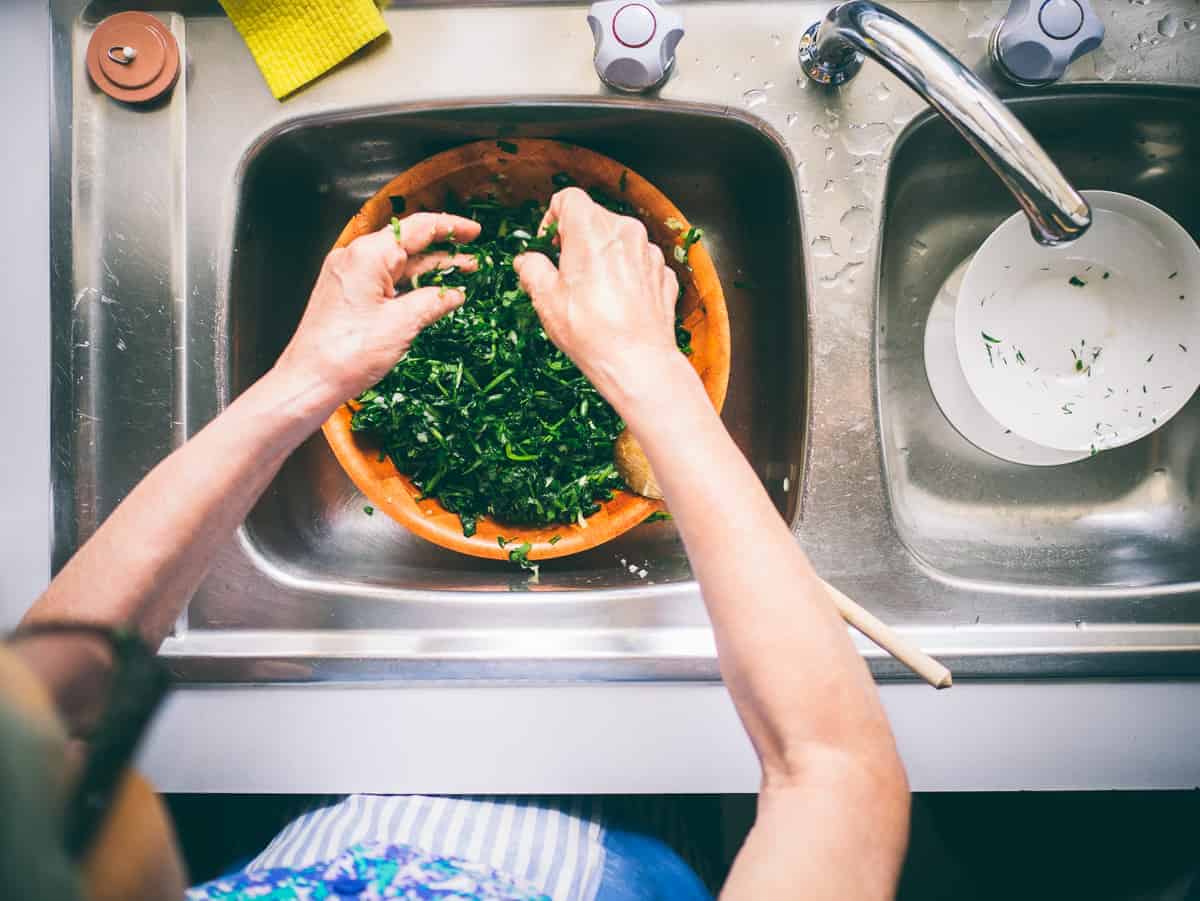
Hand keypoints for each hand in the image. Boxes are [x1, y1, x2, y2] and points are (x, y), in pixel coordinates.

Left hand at [276, 212, 481, 402]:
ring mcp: (349, 276)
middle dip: (443, 250)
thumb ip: (434, 301)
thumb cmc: (347, 353)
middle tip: (474, 258)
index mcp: (368, 255)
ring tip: (461, 274)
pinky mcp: (347, 294)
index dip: (450, 227)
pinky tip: (430, 293)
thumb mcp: (402, 324)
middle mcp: (355, 258)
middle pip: (408, 243)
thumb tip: (455, 293)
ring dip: (428, 269)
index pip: (418, 228)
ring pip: (397, 264)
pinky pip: (384, 281)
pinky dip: (409, 285)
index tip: (474, 233)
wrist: (309, 381)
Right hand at [513, 188, 686, 412]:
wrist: (637, 361)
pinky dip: (626, 276)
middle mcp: (625, 231)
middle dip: (576, 240)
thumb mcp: (545, 298)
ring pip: (618, 242)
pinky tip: (617, 304)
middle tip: (564, 275)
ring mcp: (649, 252)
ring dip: (603, 259)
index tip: (548, 246)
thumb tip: (527, 261)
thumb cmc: (590, 329)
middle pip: (595, 219)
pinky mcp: (664, 274)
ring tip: (592, 294)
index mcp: (592, 228)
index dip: (552, 219)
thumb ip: (532, 269)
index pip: (567, 198)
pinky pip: (639, 264)